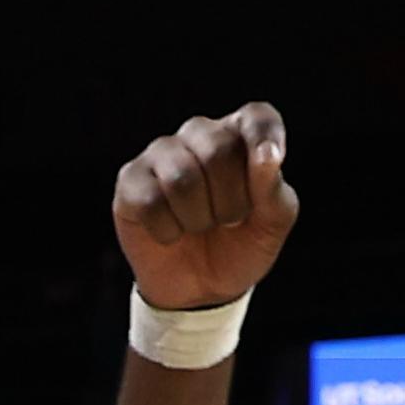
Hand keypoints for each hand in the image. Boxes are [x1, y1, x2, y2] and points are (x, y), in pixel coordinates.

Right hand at [112, 102, 296, 315]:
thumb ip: (273, 189)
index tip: (272, 162)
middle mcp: (199, 135)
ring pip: (181, 179)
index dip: (265, 137)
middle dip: (230, 201)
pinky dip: (168, 231)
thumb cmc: (240, 246)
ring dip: (198, 220)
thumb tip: (267, 156)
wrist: (201, 288)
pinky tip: (171, 234)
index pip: (257, 116)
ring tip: (199, 228)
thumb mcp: (272, 224)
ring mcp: (161, 154)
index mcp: (240, 137)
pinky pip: (150, 202)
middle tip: (230, 221)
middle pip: (217, 150)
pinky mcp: (130, 180)